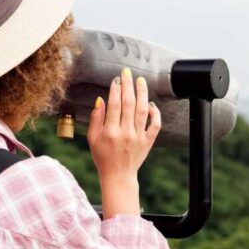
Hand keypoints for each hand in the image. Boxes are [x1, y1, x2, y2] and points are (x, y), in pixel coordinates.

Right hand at [87, 67, 161, 216]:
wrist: (118, 175)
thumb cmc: (103, 156)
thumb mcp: (92, 138)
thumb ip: (96, 118)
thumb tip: (101, 99)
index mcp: (110, 132)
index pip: (114, 105)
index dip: (115, 90)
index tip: (116, 79)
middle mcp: (125, 133)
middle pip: (129, 104)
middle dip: (128, 86)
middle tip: (127, 73)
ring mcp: (138, 137)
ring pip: (143, 111)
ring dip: (142, 93)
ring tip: (141, 81)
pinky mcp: (148, 142)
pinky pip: (155, 125)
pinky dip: (155, 113)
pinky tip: (151, 103)